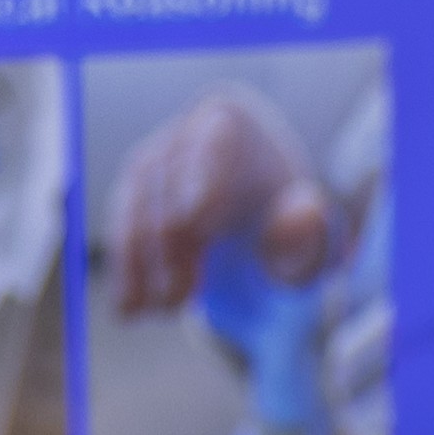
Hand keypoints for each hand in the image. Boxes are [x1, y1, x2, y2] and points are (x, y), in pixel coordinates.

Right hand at [107, 91, 335, 316]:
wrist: (261, 234)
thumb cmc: (291, 233)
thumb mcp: (311, 241)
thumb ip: (308, 234)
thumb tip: (303, 213)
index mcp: (231, 123)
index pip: (209, 143)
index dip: (197, 180)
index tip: (193, 224)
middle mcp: (184, 132)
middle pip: (166, 181)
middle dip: (170, 243)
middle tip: (179, 298)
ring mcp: (152, 161)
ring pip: (135, 208)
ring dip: (144, 264)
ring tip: (163, 311)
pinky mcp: (133, 195)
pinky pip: (122, 230)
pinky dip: (126, 271)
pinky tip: (130, 310)